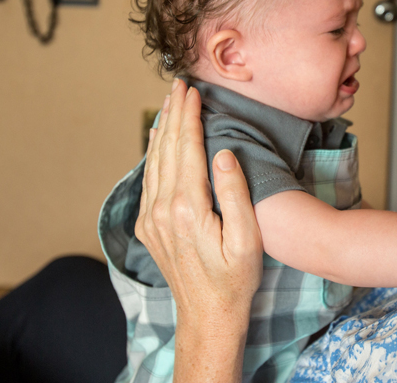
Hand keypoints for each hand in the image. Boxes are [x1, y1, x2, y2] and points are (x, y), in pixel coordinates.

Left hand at [135, 79, 262, 381]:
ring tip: (169, 103)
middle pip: (166, 149)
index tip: (193, 90)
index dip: (189, 116)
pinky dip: (154, 153)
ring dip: (162, 129)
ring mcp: (151, 218)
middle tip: (178, 84)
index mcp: (187, 207)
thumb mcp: (247, 237)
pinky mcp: (149, 225)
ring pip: (153, 161)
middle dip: (173, 113)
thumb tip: (223, 153)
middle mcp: (162, 209)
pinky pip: (149, 178)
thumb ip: (234, 193)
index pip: (186, 149)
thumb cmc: (235, 277)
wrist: (208, 313)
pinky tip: (159, 141)